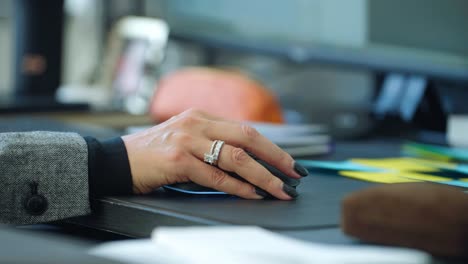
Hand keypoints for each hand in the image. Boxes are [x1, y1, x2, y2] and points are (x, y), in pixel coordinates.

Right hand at [122, 109, 307, 199]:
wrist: (118, 160)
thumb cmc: (154, 154)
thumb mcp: (186, 139)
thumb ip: (212, 143)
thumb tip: (247, 161)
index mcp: (202, 116)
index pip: (246, 129)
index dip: (271, 147)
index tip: (288, 162)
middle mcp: (197, 123)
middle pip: (248, 137)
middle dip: (276, 157)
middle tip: (295, 173)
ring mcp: (187, 139)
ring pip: (236, 157)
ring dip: (262, 176)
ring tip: (279, 189)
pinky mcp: (178, 159)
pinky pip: (215, 175)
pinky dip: (238, 187)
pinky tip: (252, 194)